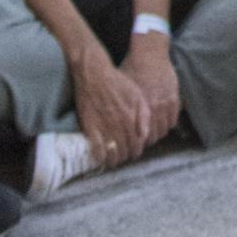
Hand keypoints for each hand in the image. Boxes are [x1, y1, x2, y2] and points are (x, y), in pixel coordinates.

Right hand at [70, 43, 153, 168]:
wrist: (95, 75)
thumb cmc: (117, 83)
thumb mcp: (137, 96)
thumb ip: (144, 115)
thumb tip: (145, 135)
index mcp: (132, 119)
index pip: (137, 144)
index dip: (136, 151)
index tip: (133, 152)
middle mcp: (120, 125)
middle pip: (125, 151)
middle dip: (125, 156)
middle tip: (123, 156)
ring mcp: (105, 128)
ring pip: (112, 153)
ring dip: (114, 160)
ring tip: (113, 161)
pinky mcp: (91, 128)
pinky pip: (97, 149)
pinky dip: (100, 157)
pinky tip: (100, 159)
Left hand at [124, 28, 181, 146]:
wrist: (149, 53)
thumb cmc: (130, 71)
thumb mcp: (122, 91)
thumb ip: (122, 110)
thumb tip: (114, 126)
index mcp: (138, 109)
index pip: (139, 138)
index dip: (136, 143)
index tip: (133, 143)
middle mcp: (152, 109)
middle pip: (153, 137)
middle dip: (147, 141)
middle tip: (142, 140)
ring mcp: (165, 105)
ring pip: (164, 130)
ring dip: (158, 133)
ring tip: (152, 132)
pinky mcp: (174, 99)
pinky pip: (173, 120)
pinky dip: (168, 124)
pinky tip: (162, 122)